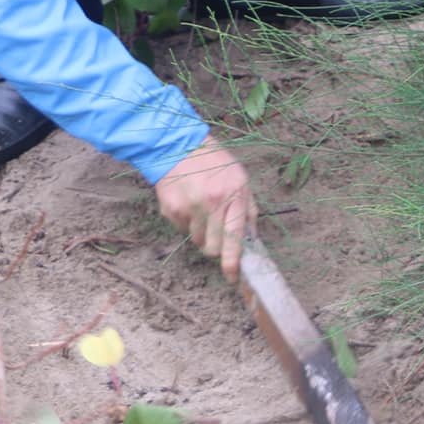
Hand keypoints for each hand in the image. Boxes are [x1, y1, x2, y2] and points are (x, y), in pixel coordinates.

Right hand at [153, 139, 257, 281]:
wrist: (179, 147)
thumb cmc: (215, 163)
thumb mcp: (241, 180)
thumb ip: (248, 211)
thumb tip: (251, 240)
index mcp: (234, 194)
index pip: (235, 236)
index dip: (233, 261)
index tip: (233, 277)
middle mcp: (212, 203)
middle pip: (213, 246)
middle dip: (216, 250)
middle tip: (216, 239)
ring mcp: (189, 207)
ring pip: (197, 241)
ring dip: (201, 234)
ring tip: (202, 211)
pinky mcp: (171, 210)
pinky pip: (182, 230)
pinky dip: (187, 224)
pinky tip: (189, 204)